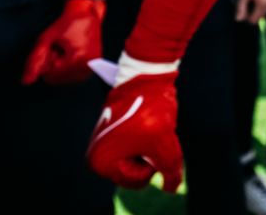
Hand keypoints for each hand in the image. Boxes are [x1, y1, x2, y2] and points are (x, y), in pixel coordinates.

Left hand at [22, 0, 104, 84]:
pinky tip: (71, 55)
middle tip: (59, 48)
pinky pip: (74, 76)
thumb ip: (34, 61)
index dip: (47, 60)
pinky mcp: (93, 67)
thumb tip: (26, 81)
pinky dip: (68, 68)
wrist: (85, 15)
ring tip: (65, 50)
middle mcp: (87, 66)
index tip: (53, 47)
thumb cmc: (67, 24)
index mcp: (77, 60)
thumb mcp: (45, 39)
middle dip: (54, 65)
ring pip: (65, 79)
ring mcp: (91, 67)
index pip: (51, 75)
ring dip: (61, 67)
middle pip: (58, 78)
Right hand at [87, 70, 182, 191]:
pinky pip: (133, 146)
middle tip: (149, 132)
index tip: (148, 138)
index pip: (136, 180)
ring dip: (148, 147)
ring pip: (136, 159)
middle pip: (133, 172)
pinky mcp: (109, 133)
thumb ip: (170, 171)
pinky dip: (144, 138)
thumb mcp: (166, 146)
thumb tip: (170, 188)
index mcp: (101, 164)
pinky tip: (144, 122)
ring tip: (147, 126)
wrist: (145, 76)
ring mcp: (101, 144)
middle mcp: (95, 157)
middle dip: (148, 156)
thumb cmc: (152, 110)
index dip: (152, 162)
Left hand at [236, 0, 265, 24]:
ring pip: (264, 11)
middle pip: (260, 16)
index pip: (255, 19)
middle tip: (246, 3)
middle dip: (252, 13)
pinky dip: (261, 4)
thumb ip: (241, 8)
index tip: (242, 9)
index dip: (247, 17)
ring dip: (257, 8)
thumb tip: (239, 20)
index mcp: (263, 4)